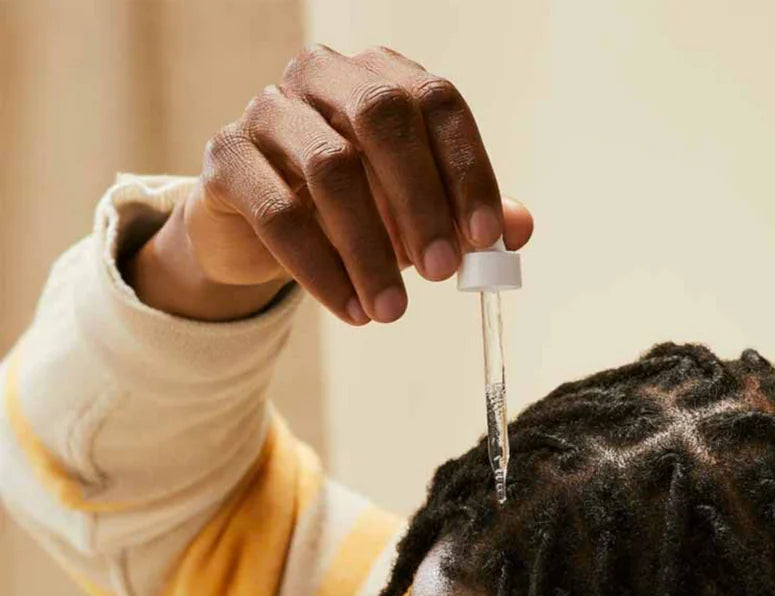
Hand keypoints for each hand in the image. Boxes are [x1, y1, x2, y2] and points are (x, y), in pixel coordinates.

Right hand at [182, 44, 534, 324]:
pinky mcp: (228, 158)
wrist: (258, 229)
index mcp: (382, 79)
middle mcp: (324, 78)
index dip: (467, 169)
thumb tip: (520, 229)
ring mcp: (269, 111)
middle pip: (381, 119)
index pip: (437, 102)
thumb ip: (466, 217)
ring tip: (393, 311)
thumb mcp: (414, 214)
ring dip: (370, 250)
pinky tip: (350, 309)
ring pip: (329, 169)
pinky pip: (277, 213)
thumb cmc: (351, 211)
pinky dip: (321, 269)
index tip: (487, 238)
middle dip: (420, 202)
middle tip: (443, 273)